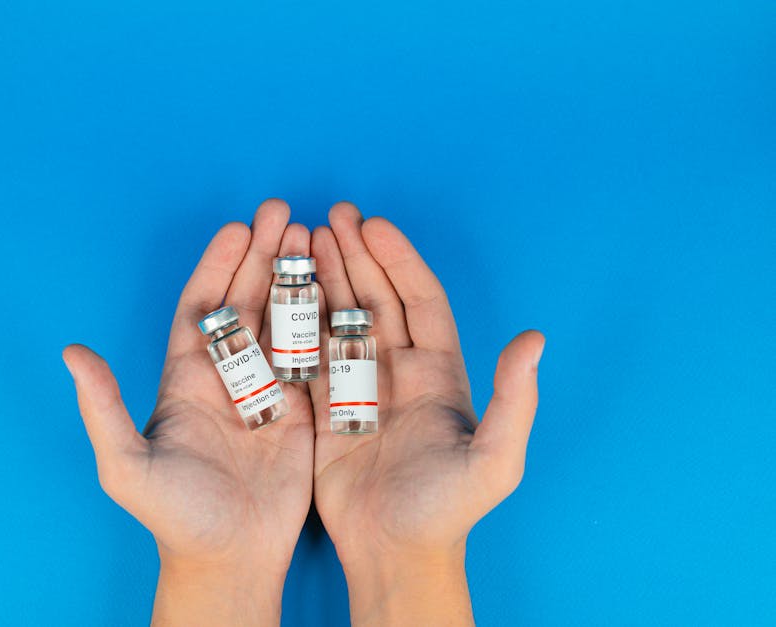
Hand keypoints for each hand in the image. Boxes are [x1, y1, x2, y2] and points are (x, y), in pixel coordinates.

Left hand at [63, 200, 314, 625]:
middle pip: (247, 303)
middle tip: (284, 213)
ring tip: (313, 236)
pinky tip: (338, 289)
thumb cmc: (174, 516)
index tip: (237, 229)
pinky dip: (325, 323)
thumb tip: (72, 351)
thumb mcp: (127, 464)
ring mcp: (269, 392)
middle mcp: (229, 377)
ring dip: (296, 279)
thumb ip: (103, 408)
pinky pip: (315, 358)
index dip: (218, 267)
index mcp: (188, 379)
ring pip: (283, 322)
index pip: (204, 308)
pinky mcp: (303, 412)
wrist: (230, 558)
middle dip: (264, 257)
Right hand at [309, 202, 544, 625]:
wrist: (395, 552)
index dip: (399, 261)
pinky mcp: (325, 409)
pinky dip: (297, 322)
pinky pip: (309, 355)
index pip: (419, 301)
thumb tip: (533, 338)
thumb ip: (514, 400)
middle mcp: (399, 372)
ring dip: (324, 279)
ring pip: (339, 319)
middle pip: (376, 299)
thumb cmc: (447, 510)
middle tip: (331, 215)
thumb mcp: (495, 460)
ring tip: (303, 239)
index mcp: (438, 373)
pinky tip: (282, 292)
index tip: (374, 225)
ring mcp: (359, 388)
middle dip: (356, 255)